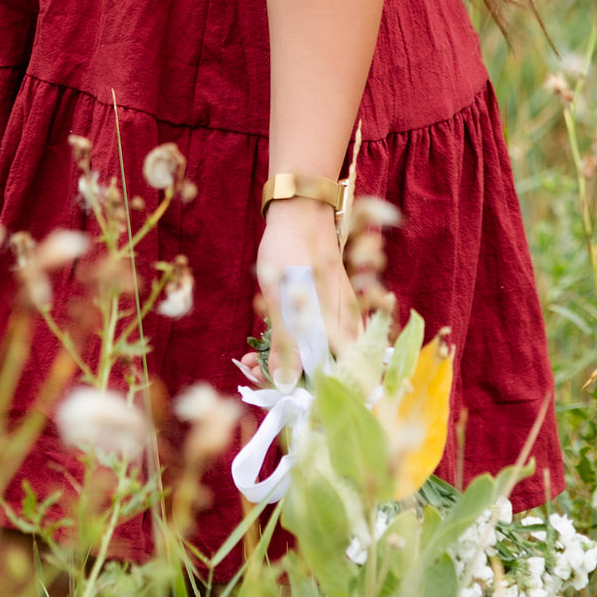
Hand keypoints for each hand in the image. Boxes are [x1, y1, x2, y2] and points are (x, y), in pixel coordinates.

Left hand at [255, 198, 359, 385]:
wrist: (300, 210)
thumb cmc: (291, 250)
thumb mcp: (282, 298)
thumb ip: (286, 343)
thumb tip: (285, 384)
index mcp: (343, 327)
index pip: (327, 377)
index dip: (295, 387)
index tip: (263, 383)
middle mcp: (346, 326)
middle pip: (318, 368)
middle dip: (283, 375)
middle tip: (251, 369)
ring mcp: (337, 316)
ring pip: (311, 352)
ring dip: (281, 360)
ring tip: (250, 358)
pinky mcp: (326, 308)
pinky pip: (310, 335)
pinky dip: (288, 342)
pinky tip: (263, 342)